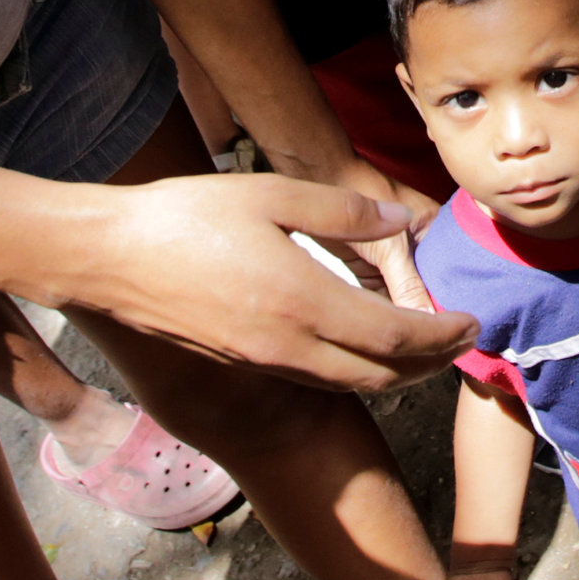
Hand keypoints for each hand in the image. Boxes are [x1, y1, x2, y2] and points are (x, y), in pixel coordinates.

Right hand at [65, 172, 469, 391]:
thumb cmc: (184, 216)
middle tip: (461, 346)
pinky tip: (360, 350)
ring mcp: (262, 361)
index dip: (442, 336)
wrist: (106, 258)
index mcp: (303, 301)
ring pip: (348, 385)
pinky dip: (355, 373)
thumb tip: (399, 221)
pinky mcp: (240, 363)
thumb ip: (341, 212)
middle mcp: (288, 346)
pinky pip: (315, 380)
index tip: (473, 325)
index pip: (395, 336)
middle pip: (380, 375)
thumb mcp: (271, 194)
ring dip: (395, 376)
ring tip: (423, 355)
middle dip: (430, 366)